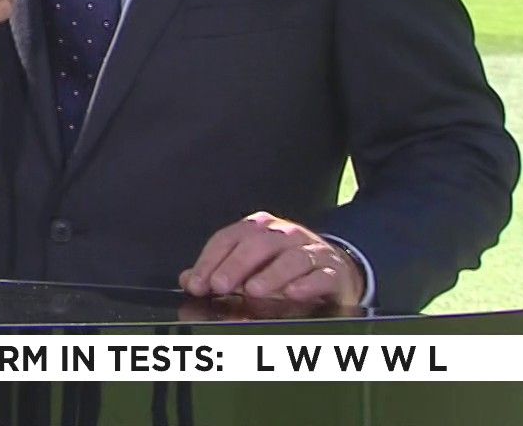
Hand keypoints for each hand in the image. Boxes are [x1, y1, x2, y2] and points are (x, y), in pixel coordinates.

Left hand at [179, 211, 364, 305]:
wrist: (334, 268)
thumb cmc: (283, 267)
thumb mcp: (249, 266)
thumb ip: (218, 271)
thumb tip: (188, 279)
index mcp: (259, 228)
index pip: (229, 238)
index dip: (210, 260)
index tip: (196, 283)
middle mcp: (285, 234)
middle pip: (258, 244)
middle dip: (235, 265)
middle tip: (219, 286)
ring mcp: (310, 250)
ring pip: (291, 258)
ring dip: (271, 275)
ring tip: (253, 290)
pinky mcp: (332, 271)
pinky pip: (321, 275)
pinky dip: (307, 283)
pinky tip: (292, 293)